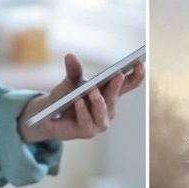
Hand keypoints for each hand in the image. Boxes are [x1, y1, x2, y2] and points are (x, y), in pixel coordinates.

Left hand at [18, 53, 145, 142]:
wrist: (49, 117)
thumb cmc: (65, 98)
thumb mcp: (71, 82)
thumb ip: (74, 70)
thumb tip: (69, 56)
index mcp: (110, 93)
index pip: (129, 84)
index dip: (137, 75)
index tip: (139, 63)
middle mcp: (109, 108)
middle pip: (115, 96)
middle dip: (116, 86)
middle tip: (118, 75)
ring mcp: (100, 121)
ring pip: (103, 110)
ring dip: (98, 100)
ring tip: (92, 90)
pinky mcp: (88, 131)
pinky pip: (87, 120)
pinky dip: (82, 110)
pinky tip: (78, 101)